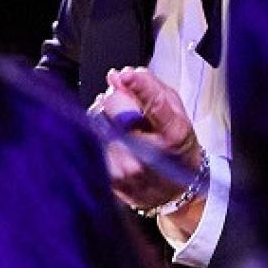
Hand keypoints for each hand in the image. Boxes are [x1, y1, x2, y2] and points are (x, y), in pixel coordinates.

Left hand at [88, 67, 204, 214]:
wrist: (173, 191)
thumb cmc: (175, 148)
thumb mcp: (176, 114)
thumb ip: (151, 89)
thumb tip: (118, 76)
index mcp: (173, 132)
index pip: (156, 105)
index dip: (140, 87)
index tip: (126, 76)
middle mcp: (150, 153)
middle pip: (114, 107)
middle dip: (115, 98)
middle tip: (125, 103)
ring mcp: (128, 168)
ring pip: (97, 122)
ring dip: (104, 116)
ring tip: (122, 126)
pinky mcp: (109, 178)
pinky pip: (90, 142)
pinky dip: (97, 135)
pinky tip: (112, 140)